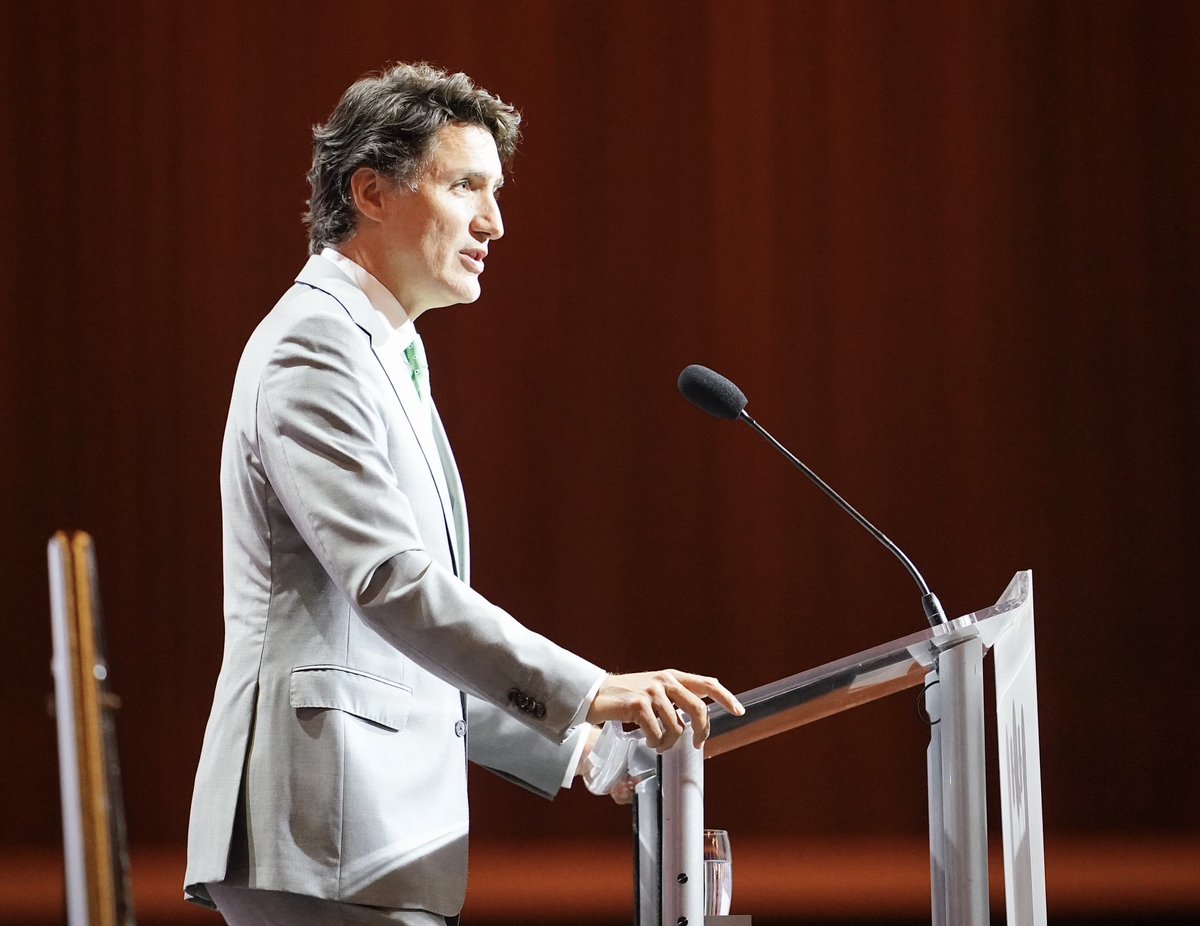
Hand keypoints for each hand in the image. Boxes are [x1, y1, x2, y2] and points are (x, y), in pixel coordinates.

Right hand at [585, 670, 743, 750]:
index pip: (707, 683)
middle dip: (702, 731)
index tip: (739, 711)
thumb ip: (673, 698)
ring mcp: (652, 691)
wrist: (595, 694)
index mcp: (672, 676)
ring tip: (657, 743)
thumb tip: (694, 721)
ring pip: (677, 727)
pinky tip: (647, 740)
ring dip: (668, 742)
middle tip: (697, 744)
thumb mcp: (653, 690)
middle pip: (699, 708)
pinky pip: (657, 733)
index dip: (726, 697)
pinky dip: (654, 742)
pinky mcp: (638, 704)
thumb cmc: (625, 697)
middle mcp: (665, 680)